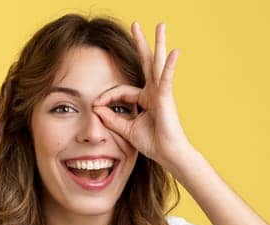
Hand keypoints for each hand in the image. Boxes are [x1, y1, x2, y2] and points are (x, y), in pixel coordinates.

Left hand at [94, 22, 195, 168]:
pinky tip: (174, 52)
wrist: (168, 154)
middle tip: (136, 25)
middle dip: (141, 43)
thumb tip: (96, 108)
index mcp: (145, 98)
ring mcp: (161, 92)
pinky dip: (169, 65)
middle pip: (145, 62)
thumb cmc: (153, 142)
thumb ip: (111, 118)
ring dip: (158, 43)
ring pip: (157, 63)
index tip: (96, 106)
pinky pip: (166, 78)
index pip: (121, 90)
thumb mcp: (126, 128)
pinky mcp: (166, 97)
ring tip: (160, 25)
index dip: (106, 97)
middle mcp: (154, 91)